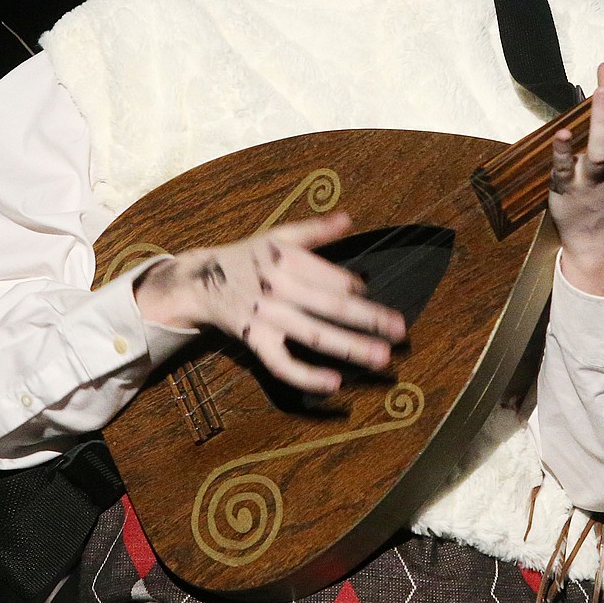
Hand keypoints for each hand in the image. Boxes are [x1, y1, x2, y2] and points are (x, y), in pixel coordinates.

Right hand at [134, 210, 406, 393]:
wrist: (202, 281)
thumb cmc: (248, 257)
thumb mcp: (278, 236)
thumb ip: (315, 230)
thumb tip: (349, 218)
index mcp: (287, 259)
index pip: (330, 276)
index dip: (356, 286)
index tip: (371, 294)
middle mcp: (279, 288)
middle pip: (331, 305)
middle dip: (369, 318)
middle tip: (401, 330)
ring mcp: (268, 318)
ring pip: (314, 335)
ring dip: (350, 346)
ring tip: (382, 357)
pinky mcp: (256, 341)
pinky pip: (282, 364)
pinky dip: (307, 376)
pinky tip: (334, 384)